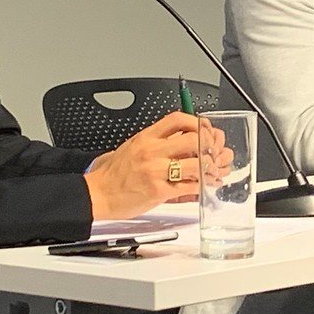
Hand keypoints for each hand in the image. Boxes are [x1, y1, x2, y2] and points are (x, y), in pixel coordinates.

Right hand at [84, 112, 205, 218]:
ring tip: (214, 172)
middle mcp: (151, 151)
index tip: (206, 130)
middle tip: (215, 153)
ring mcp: (155, 171)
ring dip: (210, 168)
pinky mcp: (158, 191)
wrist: (98, 194)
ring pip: (195, 163)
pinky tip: (206, 186)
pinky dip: (203, 186)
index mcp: (146, 137)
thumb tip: (185, 140)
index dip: (197, 122)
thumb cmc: (115, 174)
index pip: (177, 119)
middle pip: (192, 139)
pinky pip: (189, 186)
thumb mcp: (134, 148)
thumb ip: (158, 143)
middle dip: (210, 146)